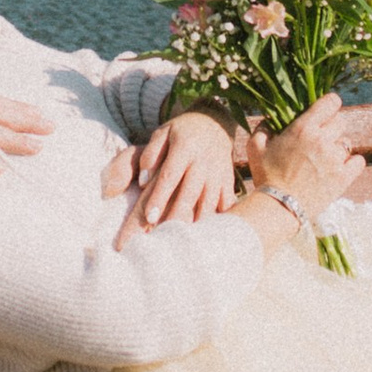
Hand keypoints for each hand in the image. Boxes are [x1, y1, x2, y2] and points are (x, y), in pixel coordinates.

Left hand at [114, 108, 236, 245]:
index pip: (170, 175)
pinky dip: (217, 223)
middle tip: (161, 240)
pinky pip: (225, 206)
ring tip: (181, 246)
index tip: (149, 217)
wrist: (215, 124)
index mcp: (184, 148)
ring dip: (195, 226)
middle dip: (174, 218)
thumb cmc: (181, 133)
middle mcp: (203, 162)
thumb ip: (150, 154)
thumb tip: (144, 181)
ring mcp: (218, 174)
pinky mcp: (228, 184)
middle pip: (189, 195)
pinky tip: (207, 240)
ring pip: (207, 204)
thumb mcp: (163, 132)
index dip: (159, 197)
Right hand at [244, 94, 358, 222]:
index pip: (330, 102)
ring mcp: (335, 158)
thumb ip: (262, 128)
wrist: (280, 207)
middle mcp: (323, 140)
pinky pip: (358, 161)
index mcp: (303, 128)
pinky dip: (352, 163)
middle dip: (332, 127)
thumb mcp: (255, 148)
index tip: (325, 110)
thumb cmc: (266, 177)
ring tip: (327, 157)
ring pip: (348, 142)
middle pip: (341, 121)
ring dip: (339, 146)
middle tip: (322, 138)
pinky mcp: (344, 177)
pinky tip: (342, 167)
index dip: (329, 104)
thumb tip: (269, 119)